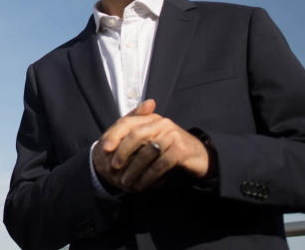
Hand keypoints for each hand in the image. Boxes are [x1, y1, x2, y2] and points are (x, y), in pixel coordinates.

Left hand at [93, 99, 209, 192]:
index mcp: (152, 119)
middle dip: (123, 151)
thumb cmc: (171, 147)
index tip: (105, 148)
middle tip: (113, 167)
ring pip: (147, 152)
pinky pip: (160, 165)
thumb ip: (133, 136)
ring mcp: (172, 136)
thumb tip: (108, 141)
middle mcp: (162, 123)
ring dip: (134, 169)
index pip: (128, 121)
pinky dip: (148, 177)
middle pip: (136, 134)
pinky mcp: (181, 150)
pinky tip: (141, 185)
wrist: (199, 155)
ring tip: (126, 182)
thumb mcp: (152, 139)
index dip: (115, 134)